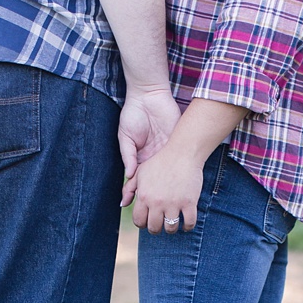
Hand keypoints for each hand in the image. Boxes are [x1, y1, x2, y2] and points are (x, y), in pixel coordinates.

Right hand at [118, 87, 180, 205]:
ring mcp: (164, 150)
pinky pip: (175, 159)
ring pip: (164, 173)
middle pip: (152, 180)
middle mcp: (152, 156)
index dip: (131, 190)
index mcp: (139, 156)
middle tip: (147, 207)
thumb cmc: (132, 114)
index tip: (126, 203)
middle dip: (148, 194)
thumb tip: (129, 175)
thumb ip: (128, 156)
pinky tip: (176, 184)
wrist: (149, 96)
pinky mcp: (174, 142)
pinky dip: (175, 170)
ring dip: (163, 187)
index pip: (136, 178)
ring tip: (163, 201)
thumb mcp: (125, 137)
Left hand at [131, 144, 201, 234]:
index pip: (138, 220)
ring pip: (170, 228)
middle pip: (153, 227)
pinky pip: (189, 223)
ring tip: (172, 223)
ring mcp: (173, 203)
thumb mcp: (140, 173)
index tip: (147, 221)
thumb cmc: (160, 162)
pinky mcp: (189, 202)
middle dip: (155, 229)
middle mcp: (157, 202)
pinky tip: (186, 224)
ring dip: (171, 229)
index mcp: (143, 196)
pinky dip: (188, 227)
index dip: (142, 223)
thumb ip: (128, 189)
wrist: (183, 152)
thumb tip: (122, 205)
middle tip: (160, 224)